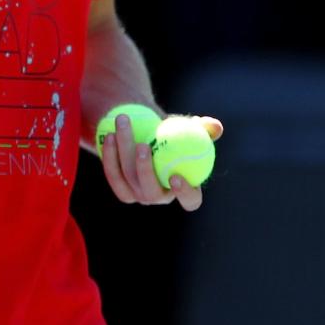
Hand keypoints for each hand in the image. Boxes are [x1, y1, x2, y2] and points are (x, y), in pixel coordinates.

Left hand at [98, 113, 222, 211]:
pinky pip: (113, 174)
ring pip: (128, 178)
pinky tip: (110, 134)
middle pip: (152, 191)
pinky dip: (110, 155)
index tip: (176, 175)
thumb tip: (215, 127)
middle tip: (143, 146)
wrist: (143, 132)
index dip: (185, 193)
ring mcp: (138, 195)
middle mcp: (160, 197)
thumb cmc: (172, 132)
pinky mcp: (121, 188)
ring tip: (123, 124)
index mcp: (184, 189)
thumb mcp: (188, 127)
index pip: (190, 200)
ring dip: (123, 151)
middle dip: (145, 170)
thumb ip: (203, 128)